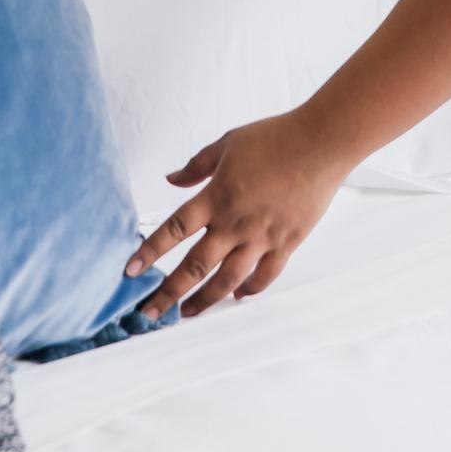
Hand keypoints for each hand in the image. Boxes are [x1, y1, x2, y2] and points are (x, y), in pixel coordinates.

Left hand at [126, 110, 352, 321]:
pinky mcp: (286, 243)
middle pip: (195, 266)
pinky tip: (236, 297)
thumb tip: (171, 179)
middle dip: (168, 293)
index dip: (150, 252)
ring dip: (204, 300)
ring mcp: (262, 237)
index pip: (174, 229)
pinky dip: (249, 290)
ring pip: (227, 280)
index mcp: (217, 196)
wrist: (320, 143)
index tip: (130, 271)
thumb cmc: (274, 137)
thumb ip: (197, 165)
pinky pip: (264, 276)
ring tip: (187, 314)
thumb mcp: (228, 143)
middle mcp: (235, 222)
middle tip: (148, 313)